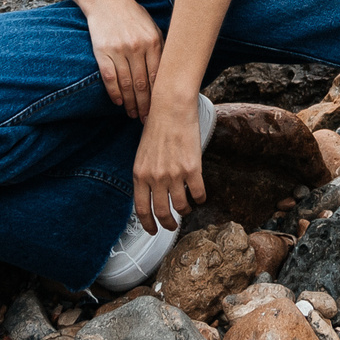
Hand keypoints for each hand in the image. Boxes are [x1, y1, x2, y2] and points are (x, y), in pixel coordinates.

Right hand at [88, 0, 163, 120]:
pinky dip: (114, 92)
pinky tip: (118, 102)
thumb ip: (161, 48)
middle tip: (146, 119)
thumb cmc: (133, 15)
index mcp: (154, 42)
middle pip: (143, 84)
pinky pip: (110, 77)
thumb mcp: (152, 28)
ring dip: (130, 102)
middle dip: (146, 105)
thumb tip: (170, 74)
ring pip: (127, 84)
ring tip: (132, 114)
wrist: (106, 0)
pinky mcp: (103, 51)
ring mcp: (119, 49)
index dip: (160, 96)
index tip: (161, 110)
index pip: (159, 76)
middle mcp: (137, 47)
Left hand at [133, 96, 208, 233]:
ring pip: (181, 206)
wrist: (171, 109)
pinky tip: (200, 196)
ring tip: (187, 208)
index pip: (141, 209)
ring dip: (185, 211)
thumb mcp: (143, 155)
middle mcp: (155, 178)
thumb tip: (151, 195)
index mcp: (139, 174)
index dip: (148, 224)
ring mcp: (174, 174)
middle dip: (168, 224)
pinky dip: (200, 198)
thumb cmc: (157, 127)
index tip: (153, 230)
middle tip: (172, 226)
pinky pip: (198, 193)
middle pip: (161, 212)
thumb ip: (145, 175)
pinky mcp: (192, 169)